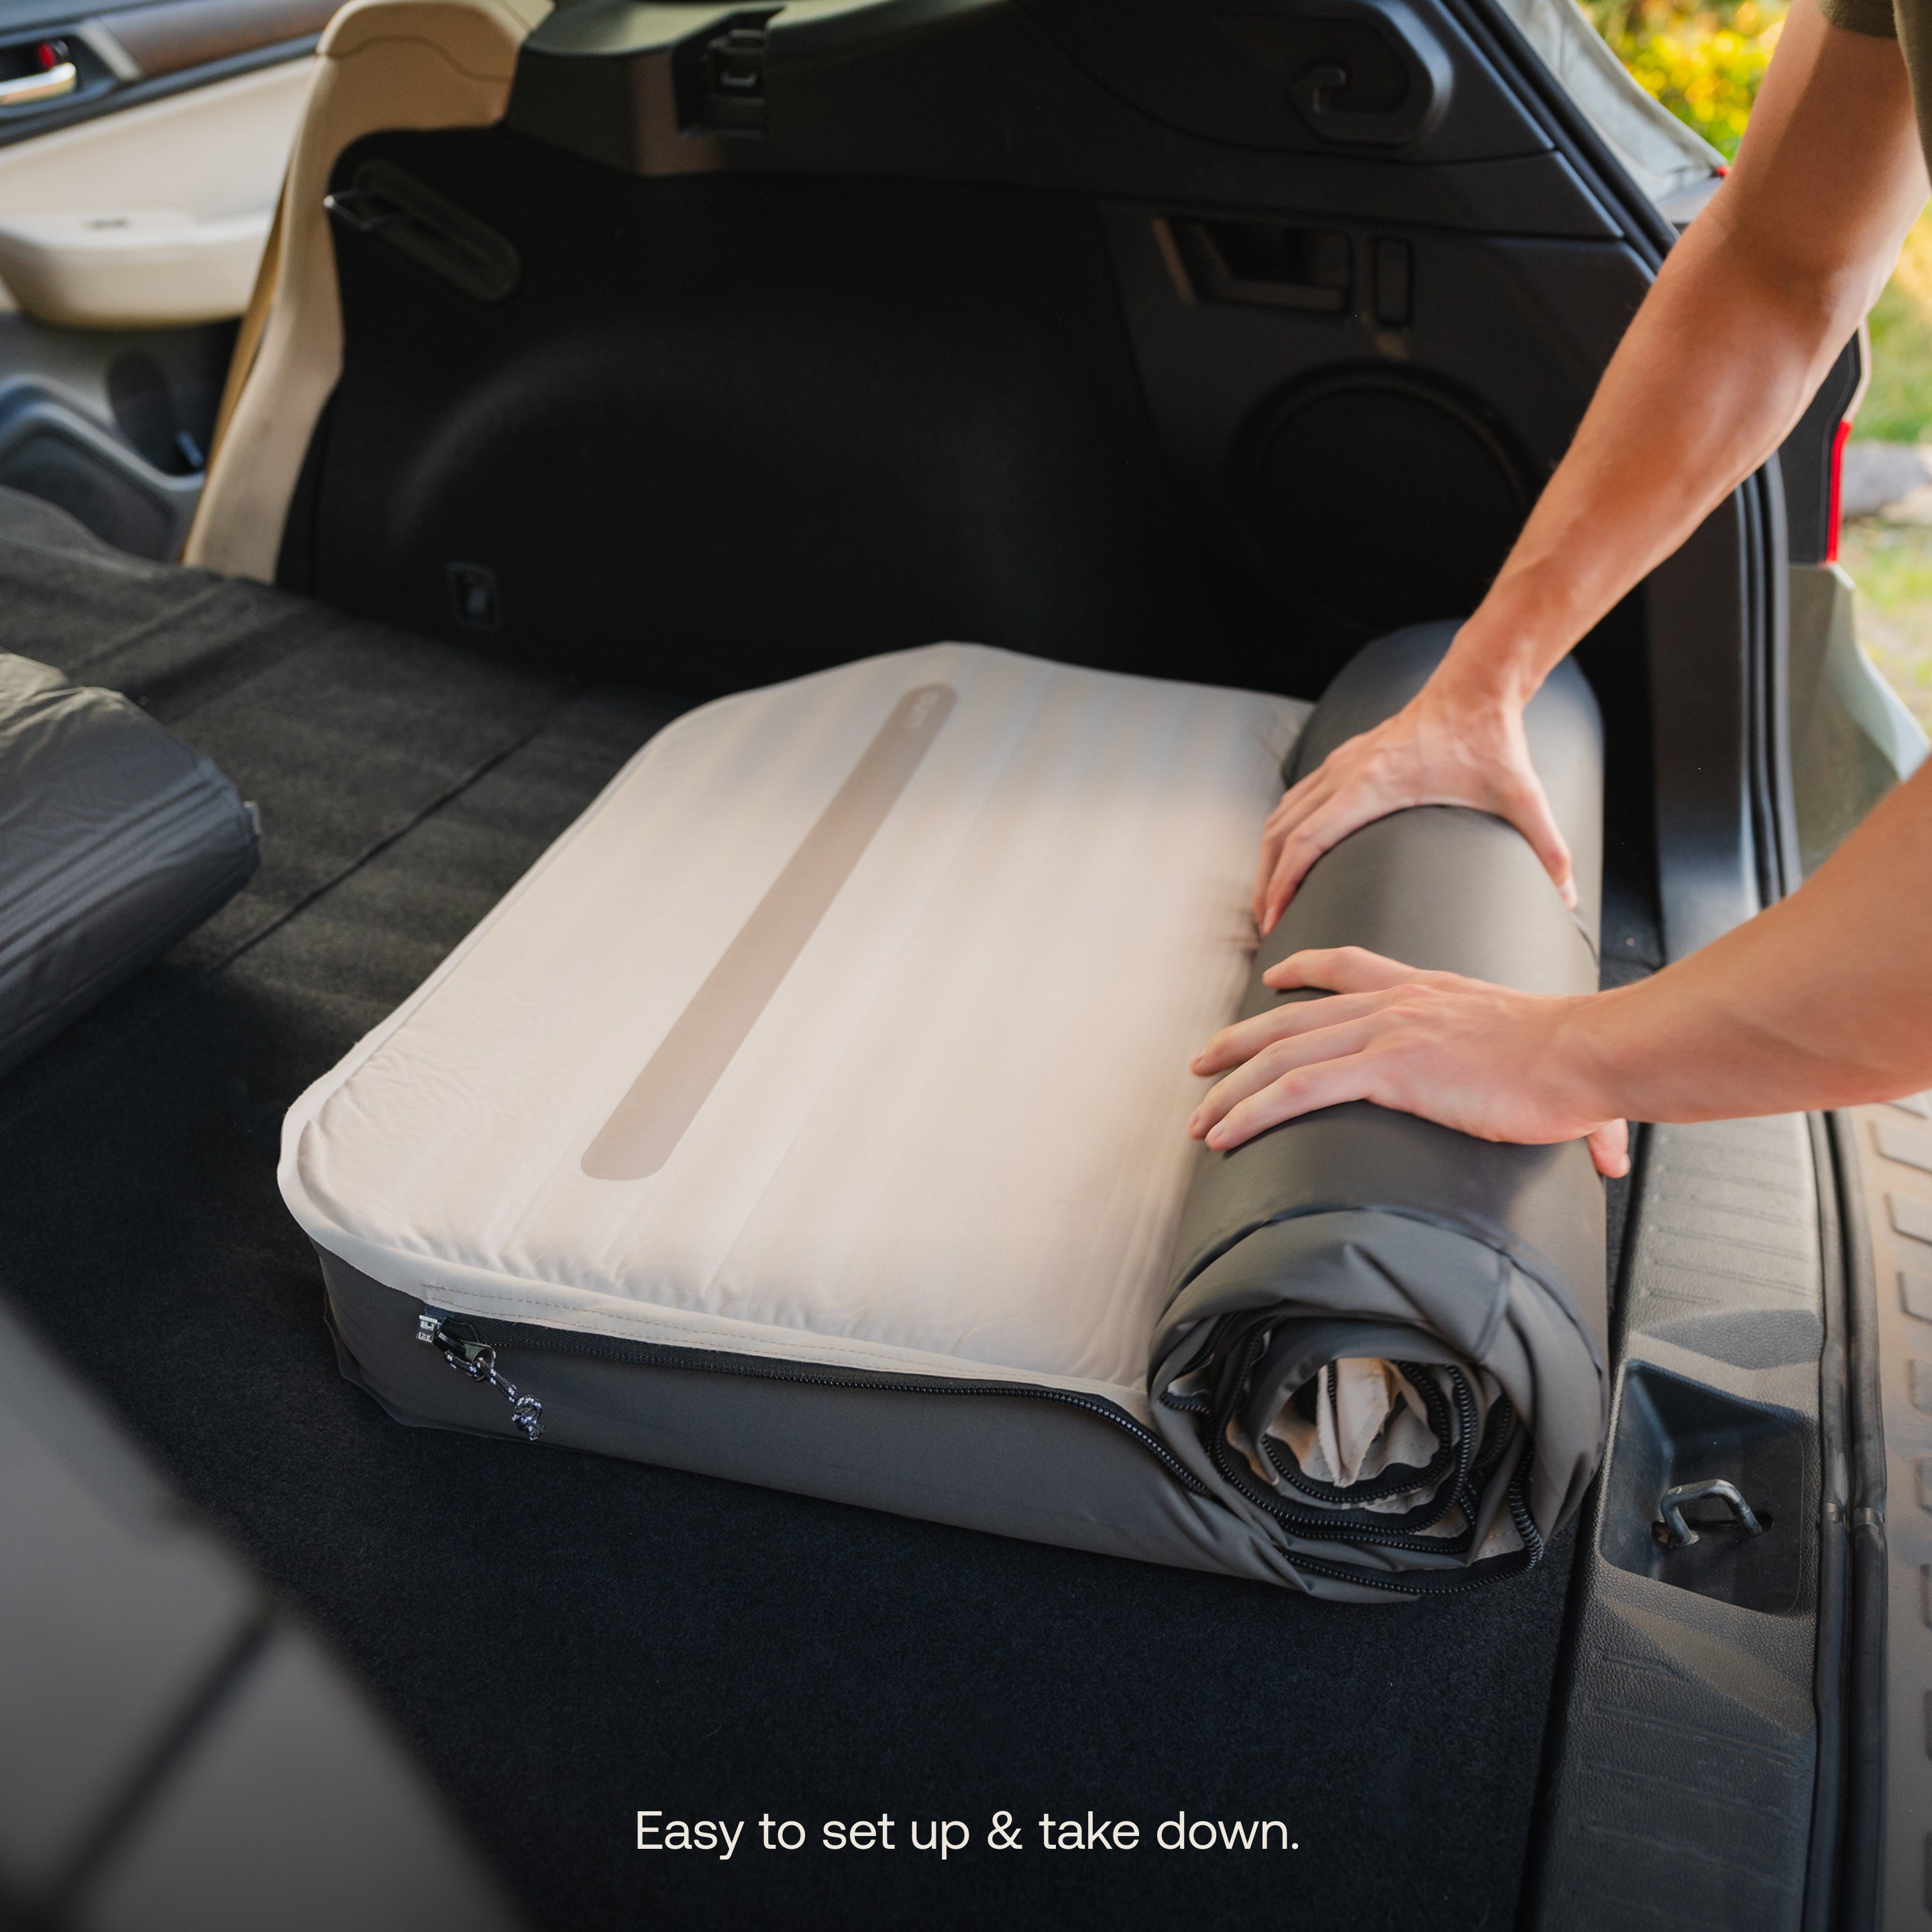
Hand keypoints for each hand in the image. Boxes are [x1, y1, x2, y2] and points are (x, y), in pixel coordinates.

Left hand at [1186, 946, 1629, 1177]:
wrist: (1589, 1055)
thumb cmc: (1584, 1070)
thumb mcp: (1561, 1077)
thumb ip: (1578, 1116)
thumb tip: (1610, 1157)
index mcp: (1430, 992)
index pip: (1350, 964)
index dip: (1304, 970)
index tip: (1273, 977)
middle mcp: (1398, 1002)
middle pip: (1294, 1015)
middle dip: (1241, 1041)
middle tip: (1204, 1063)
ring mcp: (1387, 1030)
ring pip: (1283, 1055)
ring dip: (1232, 1089)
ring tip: (1200, 1117)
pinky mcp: (1387, 1068)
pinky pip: (1299, 1088)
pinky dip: (1254, 1111)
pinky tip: (1228, 1131)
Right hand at [1254, 675, 1574, 933]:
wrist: (1476, 686)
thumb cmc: (1492, 740)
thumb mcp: (1522, 795)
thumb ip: (1547, 848)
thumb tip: (1568, 898)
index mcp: (1373, 784)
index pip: (1308, 840)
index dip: (1284, 883)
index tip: (1275, 918)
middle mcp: (1346, 772)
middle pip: (1280, 833)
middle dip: (1266, 882)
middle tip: (1267, 925)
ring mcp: (1339, 764)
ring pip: (1281, 815)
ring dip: (1268, 859)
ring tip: (1268, 900)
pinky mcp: (1343, 760)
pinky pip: (1295, 800)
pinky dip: (1282, 832)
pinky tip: (1285, 857)